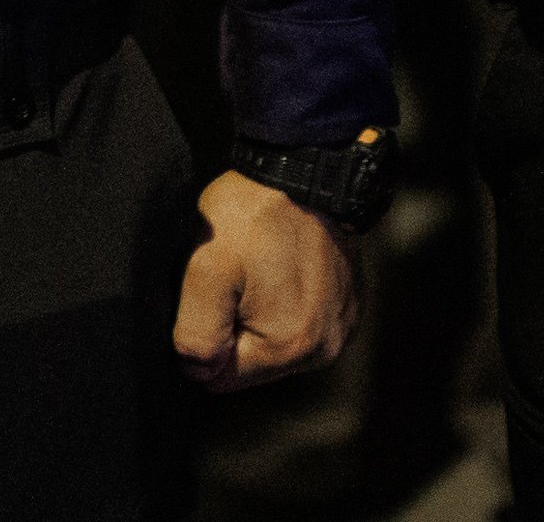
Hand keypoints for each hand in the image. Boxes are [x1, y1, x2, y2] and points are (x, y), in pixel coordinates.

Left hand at [172, 170, 359, 391]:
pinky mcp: (348, 304)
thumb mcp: (206, 268)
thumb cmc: (255, 212)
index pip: (221, 378)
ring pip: (274, 342)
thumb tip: (197, 373)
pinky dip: (284, 299)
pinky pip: (300, 319)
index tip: (208, 293)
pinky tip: (277, 265)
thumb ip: (195, 333)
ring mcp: (341, 325)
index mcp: (289, 347)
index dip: (202, 337)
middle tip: (232, 274)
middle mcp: (324, 347)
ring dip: (258, 313)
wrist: (307, 165)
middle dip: (232, 325)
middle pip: (251, 363)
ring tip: (255, 266)